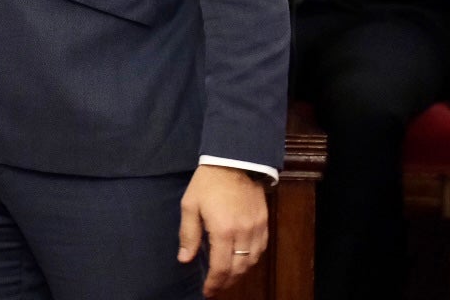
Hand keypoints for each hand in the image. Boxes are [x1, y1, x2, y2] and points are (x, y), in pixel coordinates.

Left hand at [177, 164, 267, 295]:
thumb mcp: (190, 205)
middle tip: (215, 287)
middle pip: (238, 269)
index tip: (207, 291)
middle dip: (226, 282)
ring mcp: (257, 229)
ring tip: (226, 278)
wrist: (234, 161)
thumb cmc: (207, 183)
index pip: (220, 267)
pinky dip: (251, 260)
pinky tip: (241, 262)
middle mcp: (243, 233)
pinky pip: (260, 250)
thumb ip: (188, 234)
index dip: (214, 283)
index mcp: (223, 230)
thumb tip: (184, 259)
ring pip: (251, 262)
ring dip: (239, 273)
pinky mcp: (265, 223)